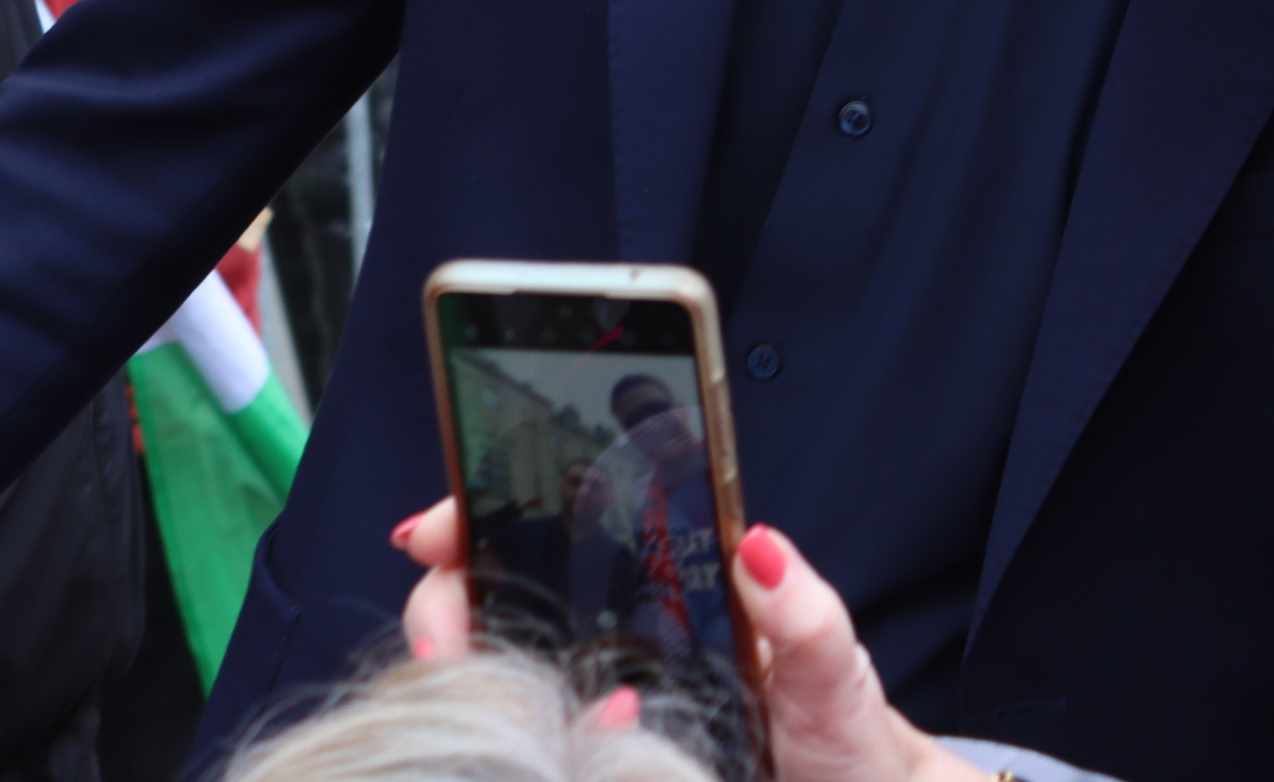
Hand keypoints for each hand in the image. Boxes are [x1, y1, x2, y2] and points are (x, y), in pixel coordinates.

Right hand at [389, 507, 981, 781]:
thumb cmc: (840, 734)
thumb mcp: (832, 673)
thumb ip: (805, 615)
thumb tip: (760, 546)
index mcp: (666, 584)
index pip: (553, 524)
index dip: (477, 519)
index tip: (433, 537)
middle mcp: (619, 633)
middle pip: (494, 594)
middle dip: (447, 605)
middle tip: (443, 644)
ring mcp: (600, 696)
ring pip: (498, 669)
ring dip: (474, 677)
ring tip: (504, 702)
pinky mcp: (597, 756)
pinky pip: (530, 741)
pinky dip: (514, 738)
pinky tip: (545, 749)